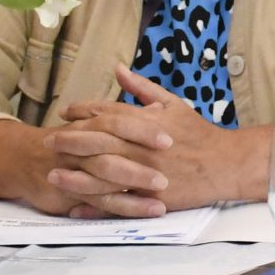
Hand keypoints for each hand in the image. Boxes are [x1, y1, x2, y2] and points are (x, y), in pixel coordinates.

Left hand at [46, 67, 259, 213]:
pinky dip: (96, 205)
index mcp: (148, 123)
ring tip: (53, 173)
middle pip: (99, 142)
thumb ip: (142, 87)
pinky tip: (76, 205)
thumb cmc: (198, 133)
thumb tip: (117, 68)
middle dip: (70, 141)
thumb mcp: (173, 103)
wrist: (225, 164)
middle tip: (49, 141)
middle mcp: (143, 147)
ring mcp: (146, 173)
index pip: (109, 114)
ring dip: (76, 175)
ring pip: (103, 175)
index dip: (84, 111)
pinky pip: (118, 202)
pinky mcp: (151, 197)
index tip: (66, 112)